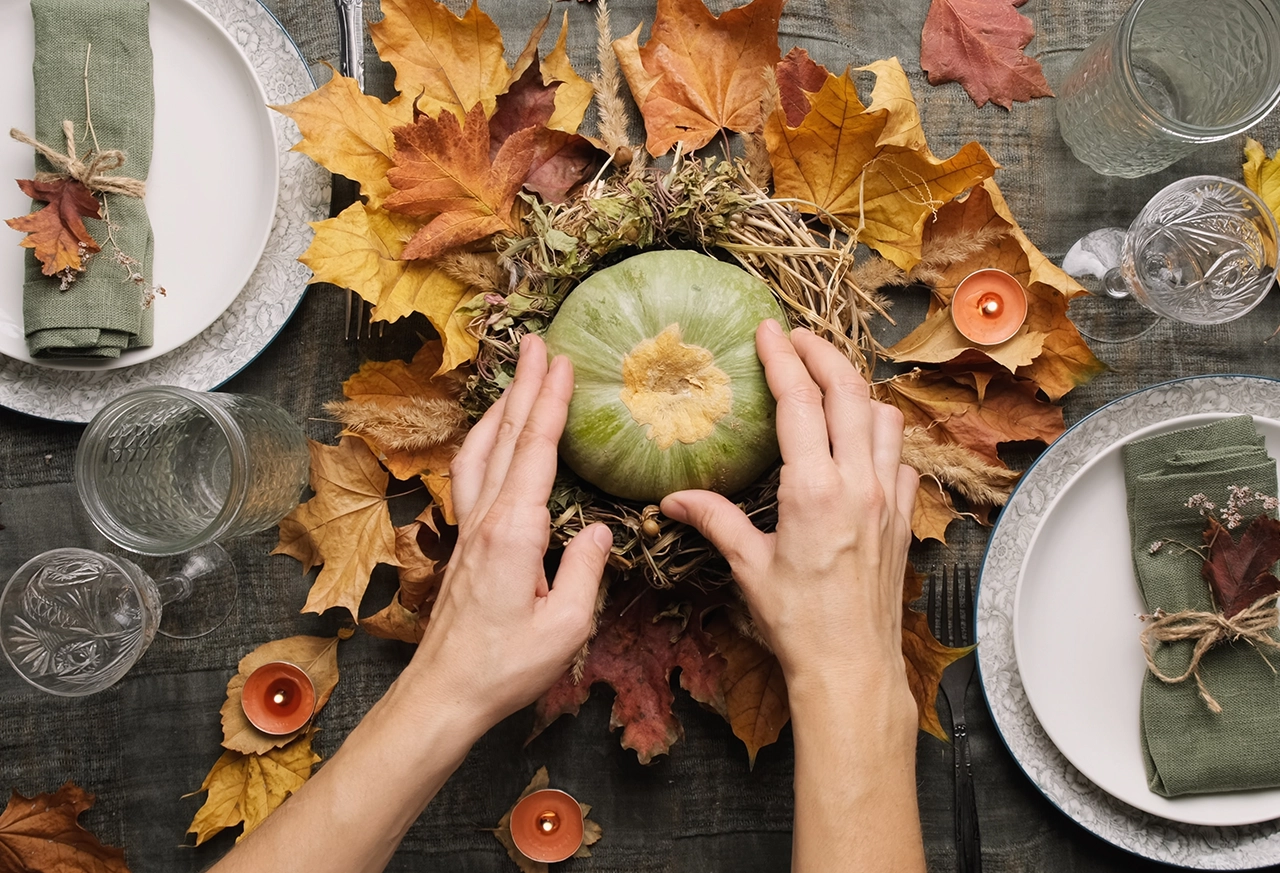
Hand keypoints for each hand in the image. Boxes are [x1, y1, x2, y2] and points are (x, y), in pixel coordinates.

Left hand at [407, 334, 611, 730]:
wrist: (445, 692)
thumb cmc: (506, 667)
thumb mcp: (566, 627)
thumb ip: (586, 571)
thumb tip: (599, 530)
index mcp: (514, 533)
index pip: (535, 452)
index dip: (549, 403)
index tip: (560, 362)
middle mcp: (486, 520)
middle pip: (504, 437)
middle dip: (523, 386)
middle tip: (537, 343)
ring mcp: (470, 529)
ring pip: (480, 451)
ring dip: (500, 408)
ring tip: (516, 374)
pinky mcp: (465, 543)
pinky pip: (470, 475)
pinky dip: (482, 441)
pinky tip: (489, 436)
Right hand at [661, 322, 916, 695]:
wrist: (851, 665)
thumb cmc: (798, 622)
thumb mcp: (748, 566)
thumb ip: (714, 520)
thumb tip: (673, 500)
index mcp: (814, 489)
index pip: (800, 401)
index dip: (783, 358)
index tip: (768, 331)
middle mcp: (858, 483)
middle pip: (849, 391)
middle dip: (822, 352)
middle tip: (797, 337)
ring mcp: (888, 498)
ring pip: (884, 417)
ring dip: (856, 390)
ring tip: (829, 381)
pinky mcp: (903, 518)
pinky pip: (901, 458)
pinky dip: (882, 437)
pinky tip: (861, 444)